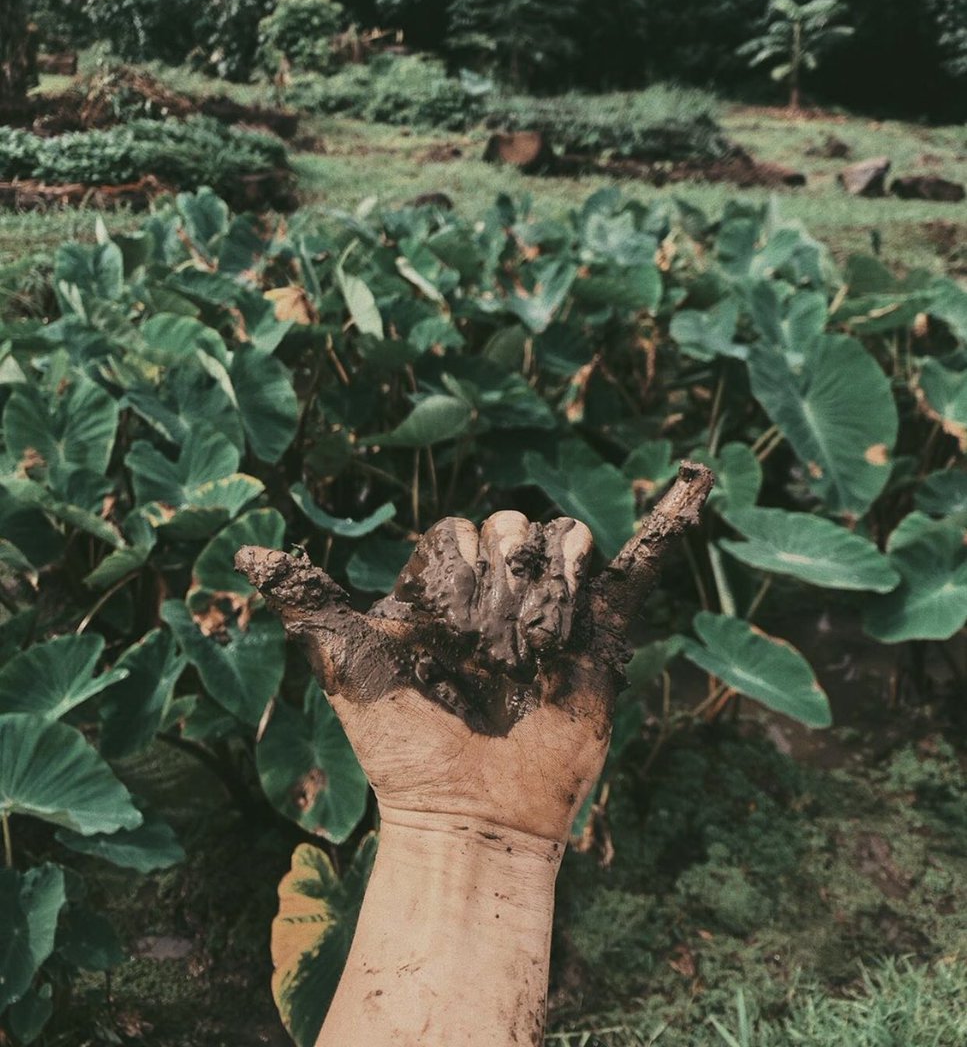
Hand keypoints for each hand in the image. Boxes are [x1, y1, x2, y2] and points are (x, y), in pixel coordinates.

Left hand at [236, 464, 711, 844]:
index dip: (453, 573)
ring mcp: (553, 606)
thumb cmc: (406, 746)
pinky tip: (695, 479)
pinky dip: (669, 516)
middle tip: (492, 652)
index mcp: (443, 587)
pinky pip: (637, 561)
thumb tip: (241, 550)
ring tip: (534, 650)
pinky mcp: (603, 629)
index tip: (444, 635)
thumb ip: (309, 605)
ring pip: (561, 538)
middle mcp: (497, 589)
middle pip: (509, 525)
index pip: (454, 529)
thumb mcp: (349, 669)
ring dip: (546, 586)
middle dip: (499, 581)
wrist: (476, 815)